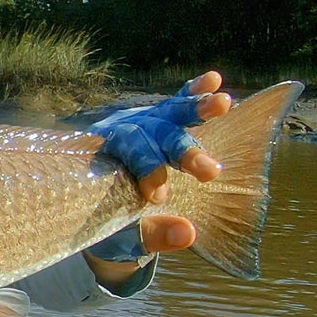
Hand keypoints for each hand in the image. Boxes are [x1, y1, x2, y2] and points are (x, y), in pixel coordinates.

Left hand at [90, 70, 230, 247]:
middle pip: (149, 135)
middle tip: (209, 172)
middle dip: (180, 152)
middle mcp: (119, 137)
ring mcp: (140, 125)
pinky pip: (174, 103)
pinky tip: (213, 79)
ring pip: (166, 114)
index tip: (159, 197)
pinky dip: (192, 91)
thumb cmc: (106, 221)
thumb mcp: (123, 236)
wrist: (93, 200)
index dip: (146, 172)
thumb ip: (152, 234)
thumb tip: (188, 233)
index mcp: (102, 162)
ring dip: (195, 108)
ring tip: (223, 102)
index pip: (126, 158)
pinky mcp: (157, 120)